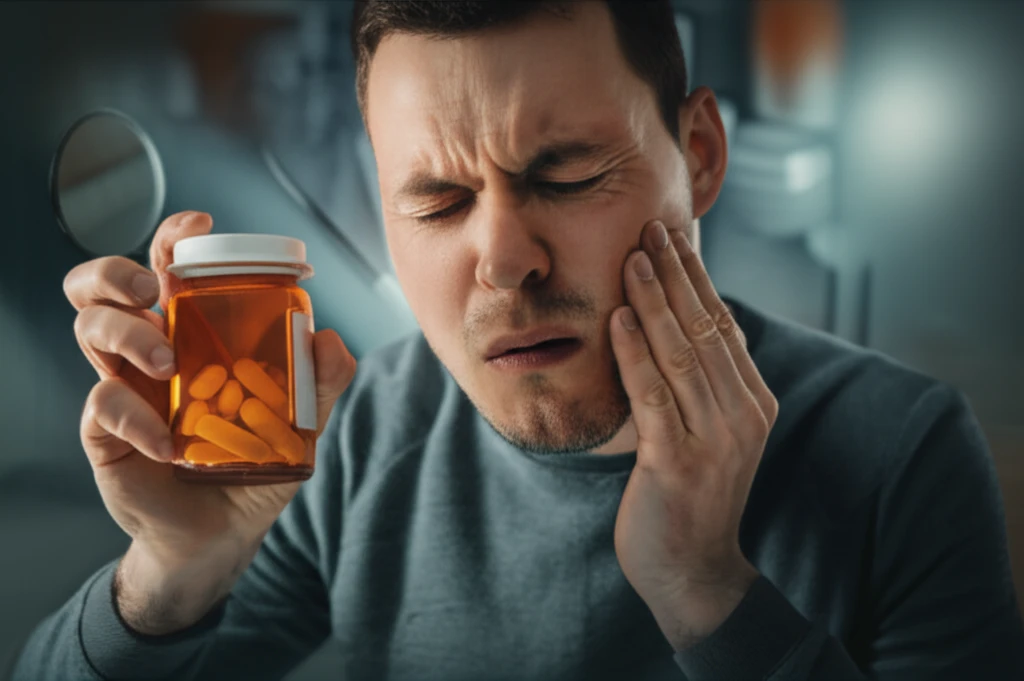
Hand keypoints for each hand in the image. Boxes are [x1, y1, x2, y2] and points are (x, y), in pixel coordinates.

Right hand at [63, 211, 356, 631]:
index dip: (173, 236)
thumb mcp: (301, 426)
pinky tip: (168, 445)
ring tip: (169, 365)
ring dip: (127, 334)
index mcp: (193, 334)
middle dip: (118, 272)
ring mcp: (123, 386)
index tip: (200, 225)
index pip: (168, 268)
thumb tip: (329, 341)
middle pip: (104, 285)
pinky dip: (136, 416)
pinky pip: (103, 403)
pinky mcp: (105, 430)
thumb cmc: (256, 468)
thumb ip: (321, 383)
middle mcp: (150, 350)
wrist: (223, 535)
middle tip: (157, 291)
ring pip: (91, 327)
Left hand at [609, 220, 777, 650]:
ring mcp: (714, 439)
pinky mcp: (678, 462)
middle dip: (677, 274)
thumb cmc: (690, 495)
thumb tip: (675, 324)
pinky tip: (618, 317)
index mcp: (754, 402)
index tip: (673, 237)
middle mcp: (743, 415)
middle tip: (650, 227)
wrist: (692, 571)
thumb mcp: (708, 433)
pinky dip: (634, 352)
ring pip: (681, 353)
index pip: (724, 325)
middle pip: (706, 328)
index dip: (697, 278)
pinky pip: (653, 394)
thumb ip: (701, 384)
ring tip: (631, 257)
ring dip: (655, 300)